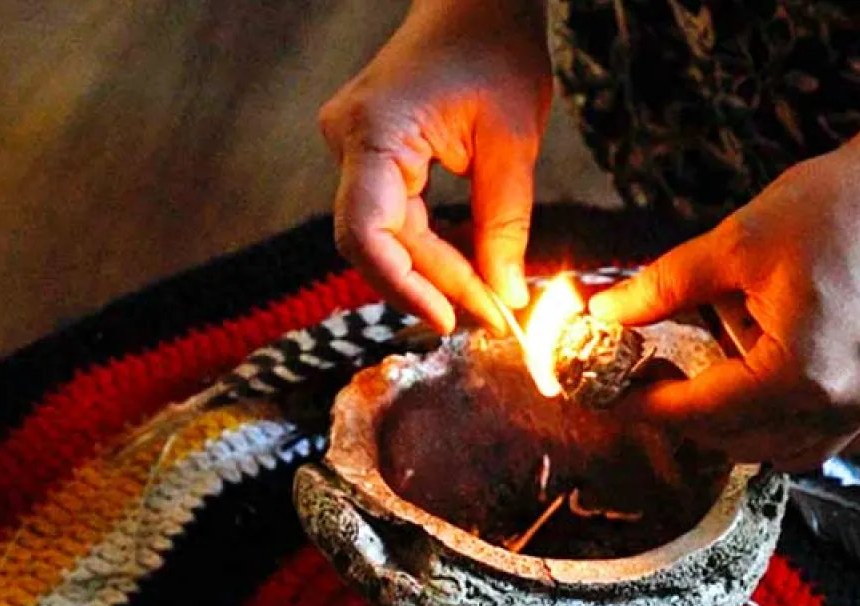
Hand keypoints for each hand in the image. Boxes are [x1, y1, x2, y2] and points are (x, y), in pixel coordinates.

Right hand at [317, 0, 550, 333]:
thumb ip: (504, 225)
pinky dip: (430, 245)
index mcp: (374, 132)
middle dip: (432, 285)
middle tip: (492, 317)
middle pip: (375, 242)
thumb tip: (505, 297)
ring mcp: (352, 146)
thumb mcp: (513, 143)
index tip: (450, 319)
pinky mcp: (370, 152)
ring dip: (434, 270)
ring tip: (489, 300)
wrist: (477, 0)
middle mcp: (347, 141)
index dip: (402, 286)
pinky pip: (393, 214)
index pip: (364, 233)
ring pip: (385, 234)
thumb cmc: (496, 50)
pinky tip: (469, 269)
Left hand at [589, 120, 859, 470]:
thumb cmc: (839, 206)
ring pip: (785, 451)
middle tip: (652, 376)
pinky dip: (794, 430)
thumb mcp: (736, 242)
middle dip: (688, 414)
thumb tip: (606, 312)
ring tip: (713, 377)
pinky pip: (834, 442)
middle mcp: (841, 406)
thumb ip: (664, 287)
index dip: (646, 406)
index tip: (607, 399)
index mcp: (798, 374)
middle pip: (739, 441)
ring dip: (739, 428)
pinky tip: (773, 391)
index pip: (701, 412)